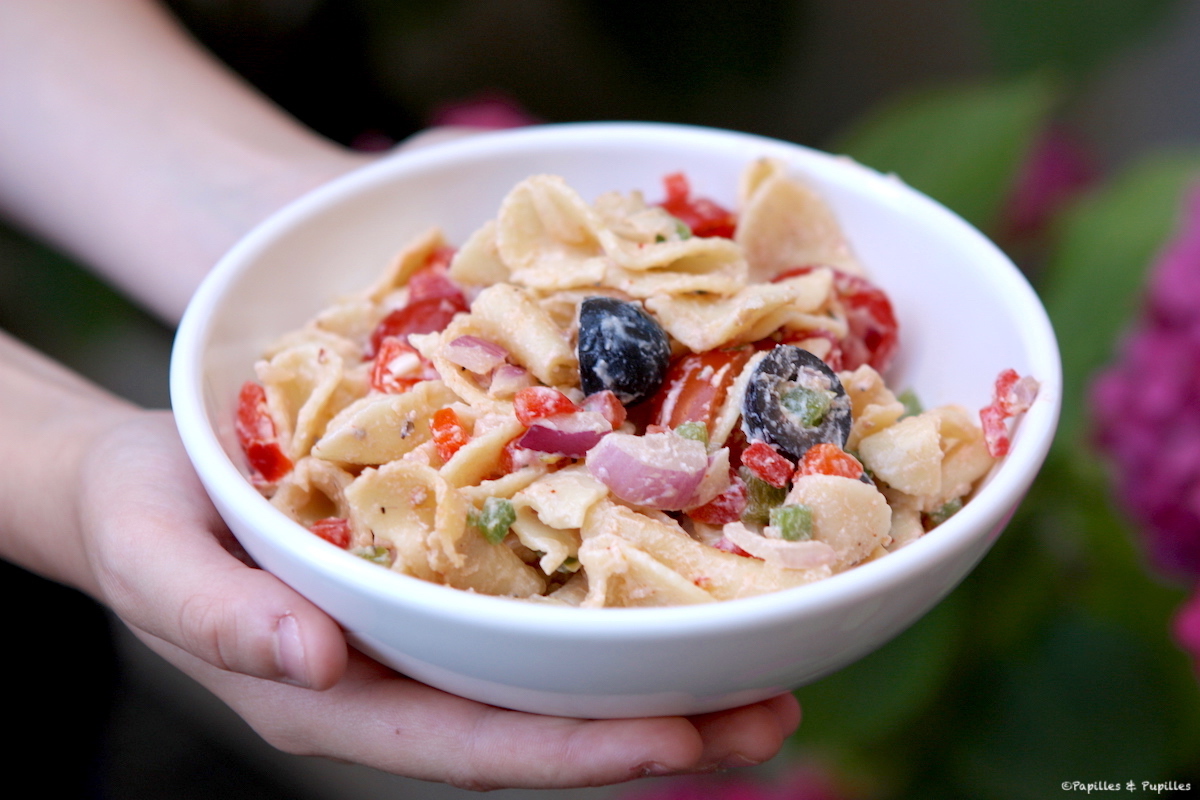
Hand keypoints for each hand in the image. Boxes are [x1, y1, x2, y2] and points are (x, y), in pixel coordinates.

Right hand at [78, 411, 800, 789]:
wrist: (154, 477)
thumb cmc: (141, 518)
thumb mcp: (153, 561)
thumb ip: (219, 619)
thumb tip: (314, 669)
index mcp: (341, 697)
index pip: (474, 745)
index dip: (580, 752)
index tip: (682, 742)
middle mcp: (406, 678)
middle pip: (547, 722)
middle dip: (663, 729)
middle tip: (777, 713)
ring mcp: (433, 634)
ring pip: (561, 670)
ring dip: (665, 671)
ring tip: (776, 662)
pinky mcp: (449, 577)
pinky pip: (544, 601)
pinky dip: (618, 602)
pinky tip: (687, 584)